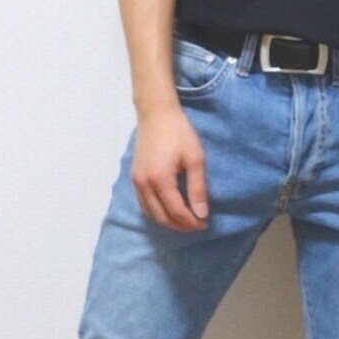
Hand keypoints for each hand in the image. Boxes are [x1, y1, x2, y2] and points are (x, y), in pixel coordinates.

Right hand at [130, 104, 209, 230]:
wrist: (156, 113)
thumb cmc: (178, 132)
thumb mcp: (195, 159)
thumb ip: (198, 188)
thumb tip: (202, 214)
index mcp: (160, 179)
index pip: (176, 211)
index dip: (191, 222)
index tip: (205, 224)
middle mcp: (144, 183)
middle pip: (162, 217)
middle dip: (180, 225)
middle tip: (197, 225)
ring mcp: (136, 181)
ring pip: (150, 213)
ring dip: (168, 221)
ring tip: (185, 221)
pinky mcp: (134, 177)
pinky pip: (143, 204)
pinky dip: (157, 212)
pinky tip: (169, 210)